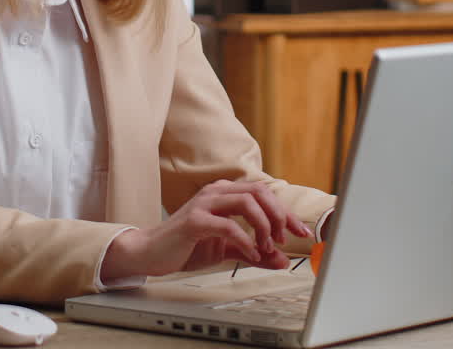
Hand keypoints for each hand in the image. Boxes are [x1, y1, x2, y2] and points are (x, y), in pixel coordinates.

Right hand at [100, 180, 312, 281]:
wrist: (151, 253)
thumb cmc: (185, 246)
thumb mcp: (227, 249)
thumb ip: (254, 253)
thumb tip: (282, 260)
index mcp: (225, 194)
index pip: (264, 194)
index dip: (286, 212)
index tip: (301, 232)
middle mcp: (216, 192)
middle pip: (260, 192)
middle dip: (280, 216)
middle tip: (284, 239)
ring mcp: (204, 203)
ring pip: (247, 203)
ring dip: (264, 226)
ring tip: (265, 247)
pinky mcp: (194, 220)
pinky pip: (228, 226)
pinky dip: (245, 241)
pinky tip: (250, 253)